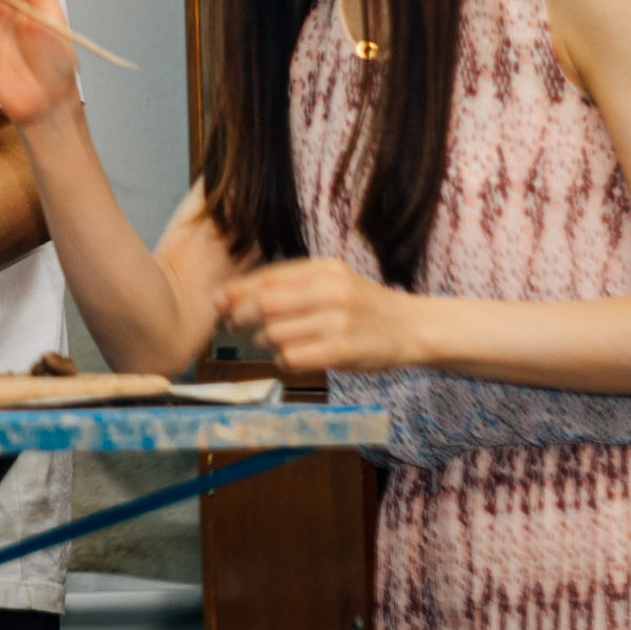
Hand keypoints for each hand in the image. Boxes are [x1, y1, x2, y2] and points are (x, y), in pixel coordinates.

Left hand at [215, 257, 426, 373]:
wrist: (412, 327)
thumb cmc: (362, 307)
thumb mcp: (332, 281)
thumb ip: (291, 285)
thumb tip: (234, 294)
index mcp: (323, 269)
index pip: (267, 278)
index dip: (236, 291)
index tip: (218, 301)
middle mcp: (330, 290)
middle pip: (265, 304)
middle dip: (241, 316)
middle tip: (232, 326)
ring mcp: (338, 321)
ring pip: (275, 333)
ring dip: (263, 342)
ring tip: (268, 344)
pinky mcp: (343, 350)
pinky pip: (292, 357)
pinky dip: (283, 360)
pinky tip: (289, 358)